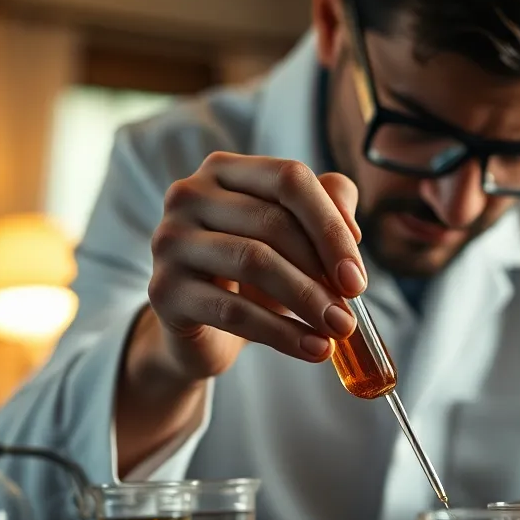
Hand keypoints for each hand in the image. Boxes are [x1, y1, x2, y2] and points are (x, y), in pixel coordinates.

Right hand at [142, 152, 367, 382]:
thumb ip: (328, 211)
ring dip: (307, 300)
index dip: (331, 227)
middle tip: (351, 311)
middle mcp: (189, 195)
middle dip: (322, 271)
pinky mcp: (163, 290)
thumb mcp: (295, 239)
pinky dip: (282, 333)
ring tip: (338, 329)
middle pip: (273, 222)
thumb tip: (351, 229)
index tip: (357, 276)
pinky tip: (313, 348)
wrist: (202, 329)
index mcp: (225, 170)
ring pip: (255, 262)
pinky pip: (233, 311)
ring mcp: (170, 240)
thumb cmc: (254, 276)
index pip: (289, 180)